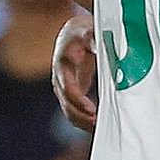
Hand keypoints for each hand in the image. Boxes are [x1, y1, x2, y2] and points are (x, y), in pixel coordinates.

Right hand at [52, 13, 97, 132]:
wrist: (72, 33)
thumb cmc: (82, 31)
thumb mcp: (87, 30)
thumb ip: (91, 37)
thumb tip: (96, 44)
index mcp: (63, 64)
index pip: (67, 87)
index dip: (78, 100)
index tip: (91, 110)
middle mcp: (59, 79)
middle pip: (66, 104)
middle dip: (81, 117)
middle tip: (99, 124)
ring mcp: (63, 88)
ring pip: (69, 111)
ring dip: (83, 122)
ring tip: (100, 129)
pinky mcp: (71, 93)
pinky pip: (75, 111)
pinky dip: (85, 120)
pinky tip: (99, 126)